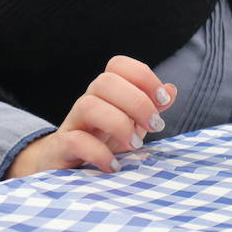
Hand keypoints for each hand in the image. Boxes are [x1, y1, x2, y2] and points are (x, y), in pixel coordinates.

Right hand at [6, 56, 176, 178]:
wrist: (61, 167)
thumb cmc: (100, 142)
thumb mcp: (129, 125)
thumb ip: (150, 108)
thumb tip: (171, 90)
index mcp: (106, 93)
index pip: (118, 65)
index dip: (143, 76)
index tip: (162, 99)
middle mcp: (88, 102)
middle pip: (105, 81)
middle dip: (137, 102)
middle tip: (155, 127)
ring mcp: (72, 124)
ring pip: (88, 105)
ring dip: (118, 124)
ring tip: (135, 145)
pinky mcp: (61, 148)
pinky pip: (74, 141)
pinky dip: (98, 153)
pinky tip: (115, 166)